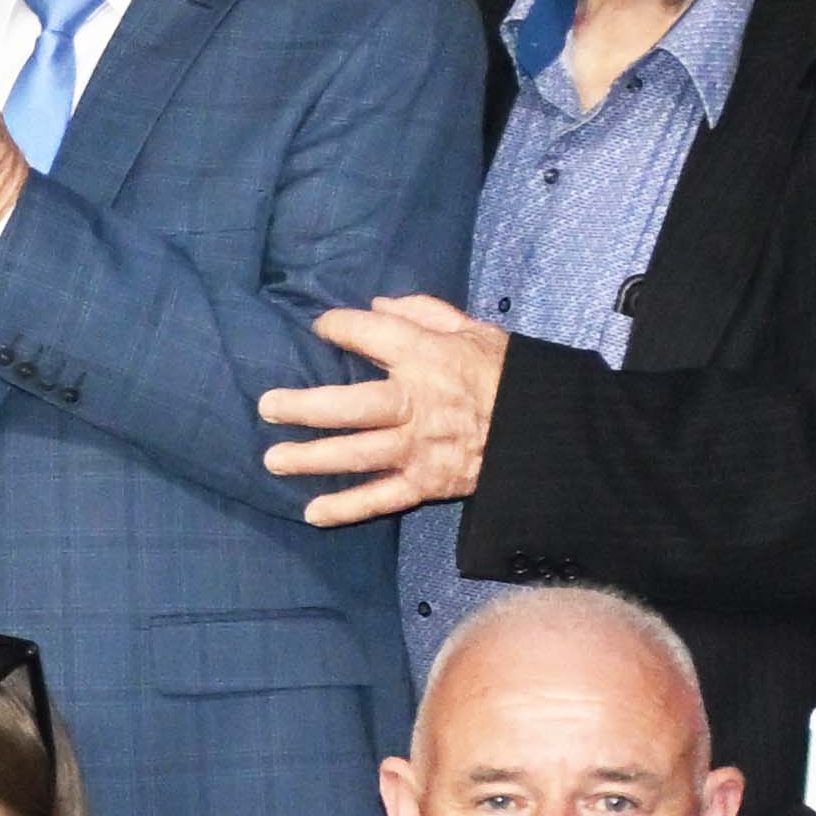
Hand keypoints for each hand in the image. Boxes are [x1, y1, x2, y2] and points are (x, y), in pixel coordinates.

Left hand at [260, 297, 511, 526]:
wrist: (548, 428)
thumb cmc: (509, 373)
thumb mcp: (474, 329)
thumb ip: (424, 312)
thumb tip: (378, 303)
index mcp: (428, 357)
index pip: (370, 335)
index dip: (339, 328)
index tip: (322, 328)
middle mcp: (417, 402)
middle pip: (348, 405)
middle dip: (303, 406)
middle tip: (267, 406)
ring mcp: (420, 447)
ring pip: (356, 453)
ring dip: (311, 458)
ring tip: (274, 459)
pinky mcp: (428, 481)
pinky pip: (382, 498)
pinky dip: (347, 508)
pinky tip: (313, 512)